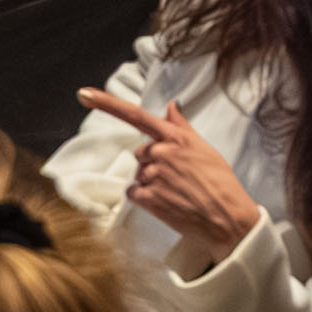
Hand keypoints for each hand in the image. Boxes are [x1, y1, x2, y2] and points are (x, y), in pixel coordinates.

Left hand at [84, 84, 265, 262]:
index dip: (107, 104)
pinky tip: (165, 202)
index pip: (136, 115)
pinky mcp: (149, 198)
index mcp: (175, 137)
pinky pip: (133, 193)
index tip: (84, 94)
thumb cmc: (220, 183)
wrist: (227, 218)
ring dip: (151, 182)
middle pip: (141, 153)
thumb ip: (182, 127)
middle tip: (177, 177)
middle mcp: (161, 153)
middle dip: (153, 163)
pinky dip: (144, 198)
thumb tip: (170, 107)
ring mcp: (154, 175)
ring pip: (138, 174)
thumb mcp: (205, 148)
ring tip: (176, 191)